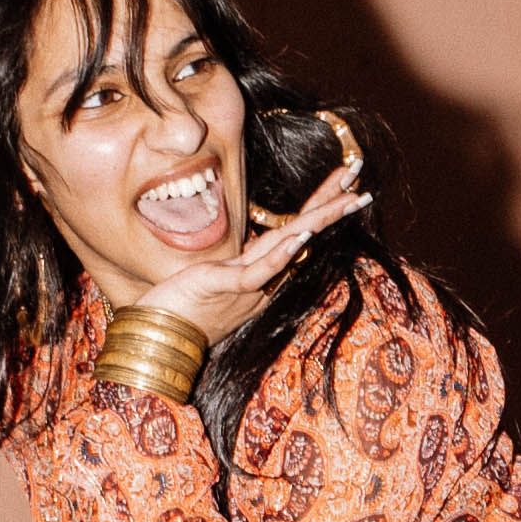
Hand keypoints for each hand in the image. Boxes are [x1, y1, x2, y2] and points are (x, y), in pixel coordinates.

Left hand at [121, 159, 369, 352]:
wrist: (157, 339)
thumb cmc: (180, 308)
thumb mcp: (214, 277)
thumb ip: (239, 263)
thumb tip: (253, 245)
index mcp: (260, 272)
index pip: (297, 231)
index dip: (321, 207)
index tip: (346, 182)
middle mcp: (262, 279)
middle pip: (305, 234)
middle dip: (334, 208)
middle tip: (362, 185)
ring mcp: (249, 285)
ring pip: (290, 247)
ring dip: (320, 222)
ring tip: (347, 200)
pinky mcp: (228, 288)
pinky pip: (260, 271)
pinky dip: (282, 255)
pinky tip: (302, 237)